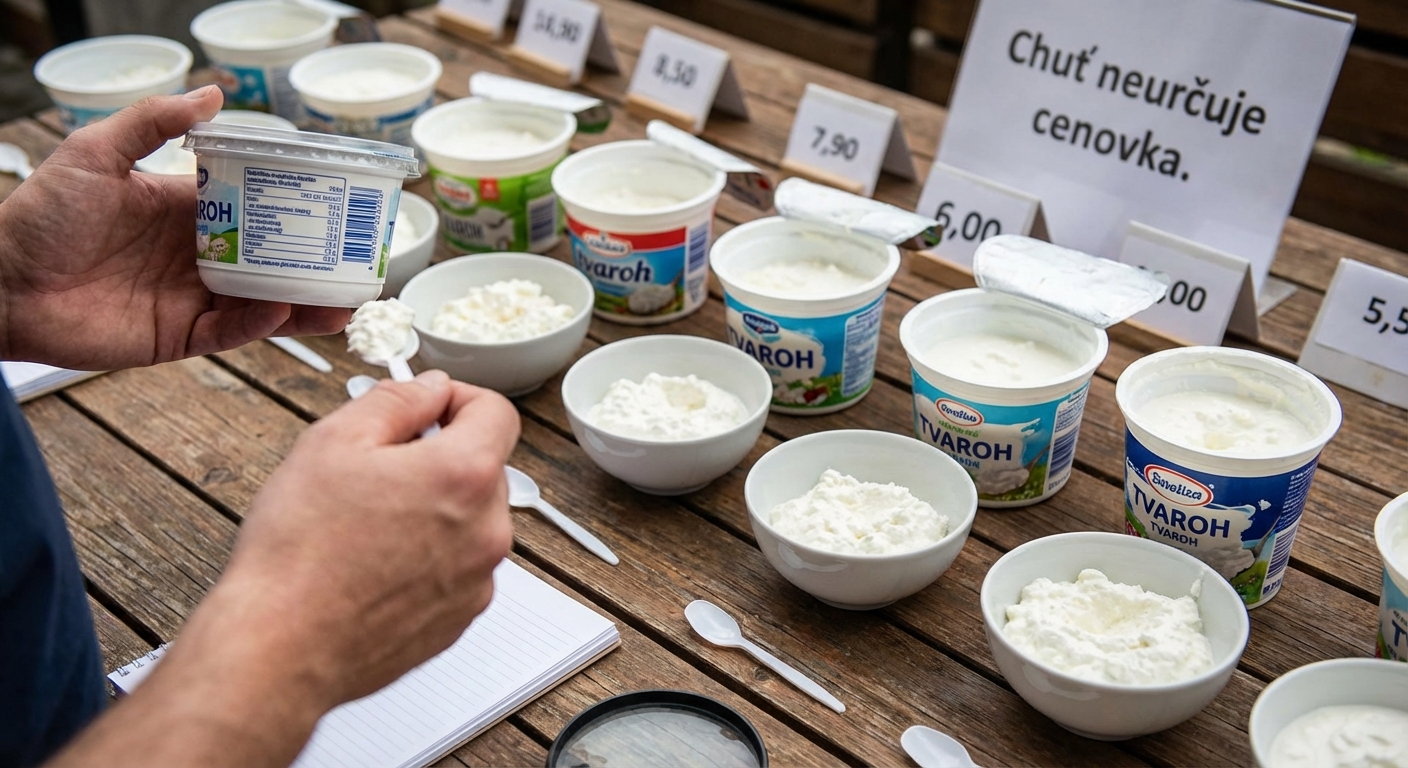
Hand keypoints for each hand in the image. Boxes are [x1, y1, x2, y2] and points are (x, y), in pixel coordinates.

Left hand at [0, 87, 349, 369]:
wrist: (1, 283)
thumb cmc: (39, 216)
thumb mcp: (96, 153)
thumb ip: (153, 123)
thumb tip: (214, 95)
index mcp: (183, 210)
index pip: (254, 207)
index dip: (295, 208)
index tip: (335, 205)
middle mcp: (196, 255)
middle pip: (271, 260)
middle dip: (316, 264)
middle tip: (360, 261)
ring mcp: (190, 298)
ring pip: (263, 301)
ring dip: (305, 302)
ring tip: (346, 300)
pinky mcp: (177, 336)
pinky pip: (228, 331)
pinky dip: (256, 323)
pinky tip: (281, 310)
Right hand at [49, 372, 520, 766]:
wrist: (279, 647)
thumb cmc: (299, 553)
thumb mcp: (334, 441)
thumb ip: (395, 400)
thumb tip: (427, 387)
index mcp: (465, 475)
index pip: (496, 411)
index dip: (456, 398)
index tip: (425, 407)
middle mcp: (487, 530)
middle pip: (483, 468)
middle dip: (438, 457)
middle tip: (376, 469)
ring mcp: (478, 579)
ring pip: (469, 520)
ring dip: (433, 509)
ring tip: (367, 524)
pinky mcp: (460, 618)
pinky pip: (457, 567)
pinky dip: (427, 556)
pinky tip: (374, 564)